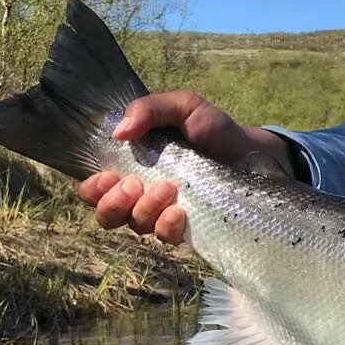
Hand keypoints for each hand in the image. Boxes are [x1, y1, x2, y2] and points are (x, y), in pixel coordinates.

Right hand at [76, 90, 289, 244]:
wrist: (251, 152)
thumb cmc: (213, 130)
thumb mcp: (183, 106)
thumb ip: (149, 109)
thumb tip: (118, 132)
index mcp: (132, 167)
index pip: (94, 190)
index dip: (92, 190)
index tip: (108, 176)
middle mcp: (141, 196)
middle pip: (107, 216)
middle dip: (113, 204)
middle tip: (135, 184)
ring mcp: (163, 214)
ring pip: (136, 226)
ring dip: (145, 209)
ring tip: (168, 187)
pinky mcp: (187, 229)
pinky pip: (166, 238)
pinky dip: (167, 226)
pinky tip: (180, 212)